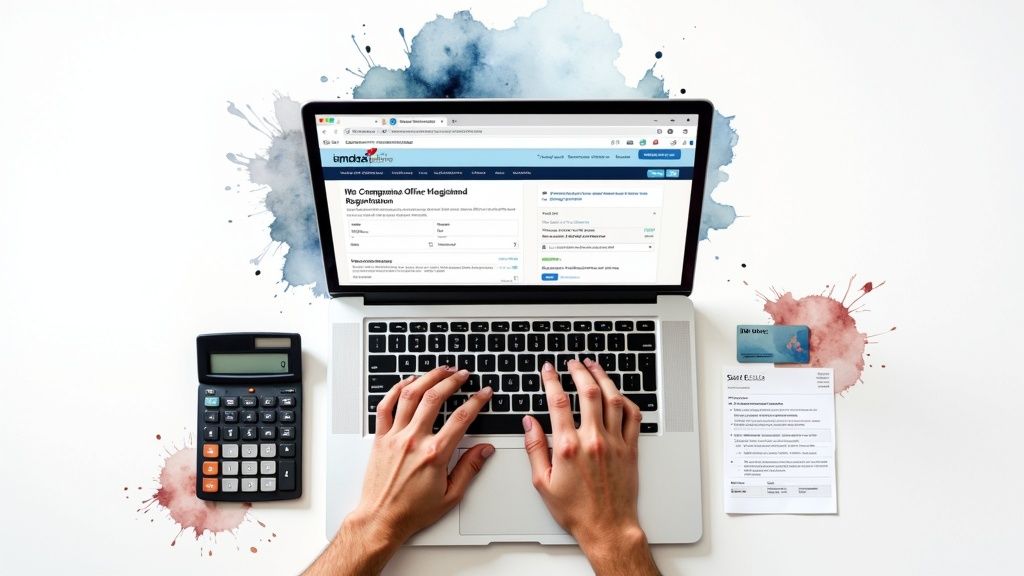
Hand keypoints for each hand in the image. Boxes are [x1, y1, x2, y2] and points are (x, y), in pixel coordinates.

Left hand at [305, 366, 494, 575]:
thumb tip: (485, 450)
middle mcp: (414, 441)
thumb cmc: (413, 511)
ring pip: (411, 395)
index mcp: (435, 454)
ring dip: (427, 378)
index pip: (461, 418)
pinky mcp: (380, 438)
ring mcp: (395, 437)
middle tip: (462, 375)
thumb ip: (470, 468)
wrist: (381, 519)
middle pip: (435, 398)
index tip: (484, 393)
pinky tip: (408, 382)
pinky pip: (386, 406)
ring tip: (440, 370)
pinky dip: (396, 390)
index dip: (477, 401)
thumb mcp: (451, 495)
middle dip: (452, 381)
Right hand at [522, 359, 658, 575]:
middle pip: (588, 392)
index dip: (552, 380)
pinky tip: (617, 393)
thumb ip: (535, 448)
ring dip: (602, 378)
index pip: (558, 402)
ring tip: (594, 367)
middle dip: (579, 371)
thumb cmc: (576, 510)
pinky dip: (626, 400)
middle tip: (572, 362)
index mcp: (568, 447)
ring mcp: (615, 442)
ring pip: (612, 399)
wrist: (607, 527)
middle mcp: (593, 440)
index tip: (548, 370)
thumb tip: (529, 423)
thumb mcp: (543, 483)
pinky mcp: (630, 448)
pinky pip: (632, 416)